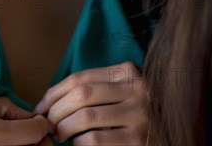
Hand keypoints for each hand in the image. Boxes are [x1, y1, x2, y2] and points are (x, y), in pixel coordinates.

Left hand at [33, 62, 148, 144]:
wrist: (170, 135)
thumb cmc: (138, 116)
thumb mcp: (121, 93)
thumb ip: (97, 90)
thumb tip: (50, 100)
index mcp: (128, 72)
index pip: (80, 77)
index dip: (54, 92)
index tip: (40, 107)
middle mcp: (137, 88)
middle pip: (81, 94)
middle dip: (56, 110)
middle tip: (47, 124)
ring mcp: (139, 114)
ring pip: (85, 116)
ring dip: (64, 128)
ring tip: (59, 135)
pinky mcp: (138, 139)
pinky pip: (95, 140)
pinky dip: (78, 143)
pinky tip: (78, 145)